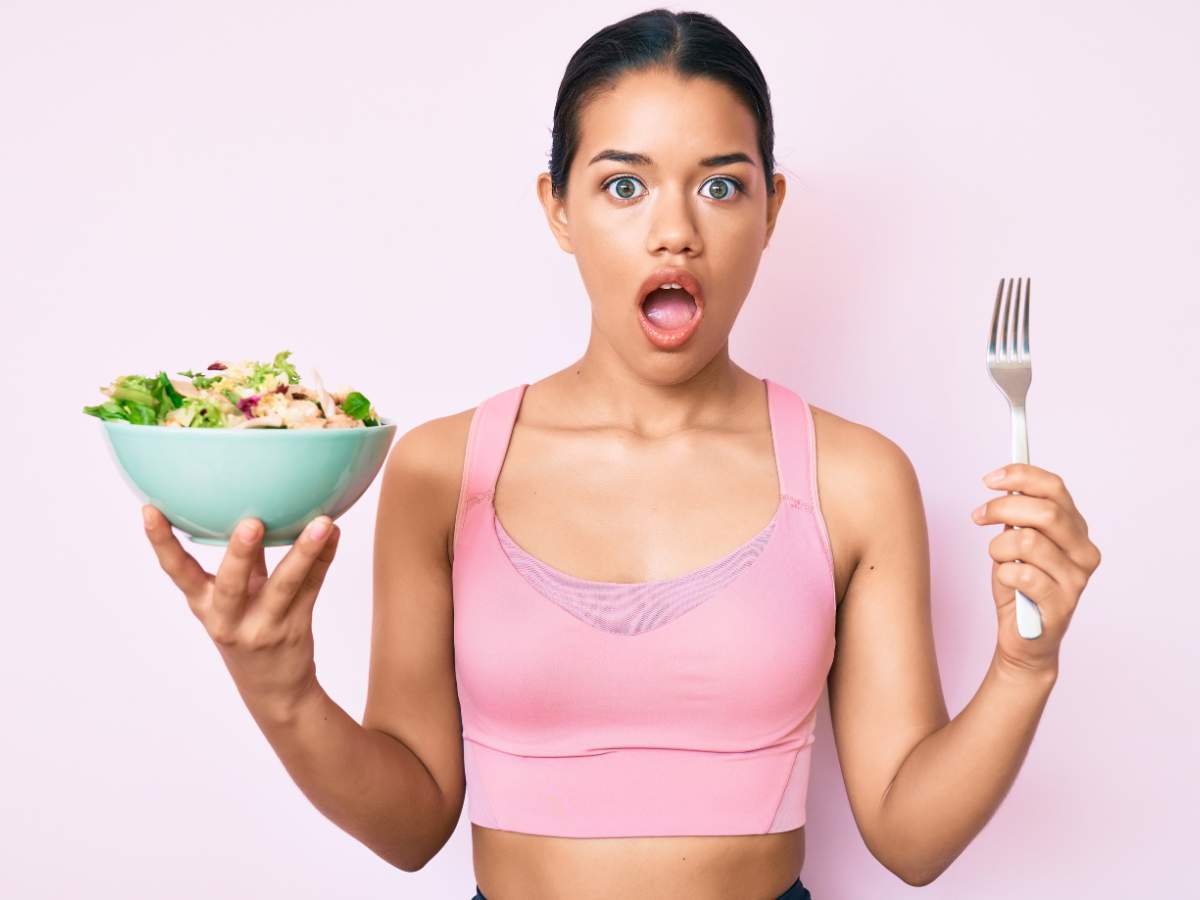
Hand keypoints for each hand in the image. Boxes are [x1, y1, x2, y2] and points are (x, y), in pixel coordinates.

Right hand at [141, 506, 340, 719]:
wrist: (274, 690)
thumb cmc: (248, 629)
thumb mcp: (234, 600)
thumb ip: (242, 560)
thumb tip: (252, 507)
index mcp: (205, 606)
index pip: (177, 573)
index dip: (162, 543)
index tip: (150, 510)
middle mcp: (230, 619)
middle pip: (232, 585)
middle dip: (239, 554)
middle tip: (251, 523)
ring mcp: (265, 626)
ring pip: (285, 585)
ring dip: (304, 551)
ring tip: (322, 523)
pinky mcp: (295, 628)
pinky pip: (313, 588)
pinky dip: (324, 558)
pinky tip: (335, 532)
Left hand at [972, 464, 1100, 677]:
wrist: (1025, 639)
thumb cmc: (1020, 585)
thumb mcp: (1016, 542)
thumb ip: (1018, 516)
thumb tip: (1003, 483)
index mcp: (1076, 529)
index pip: (1056, 488)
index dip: (1021, 476)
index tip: (989, 479)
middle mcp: (1084, 551)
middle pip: (1045, 511)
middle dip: (1002, 508)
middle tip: (978, 517)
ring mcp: (1077, 579)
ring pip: (1028, 541)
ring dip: (998, 548)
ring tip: (998, 561)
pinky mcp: (1062, 604)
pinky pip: (1021, 574)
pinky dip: (1003, 575)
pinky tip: (1008, 584)